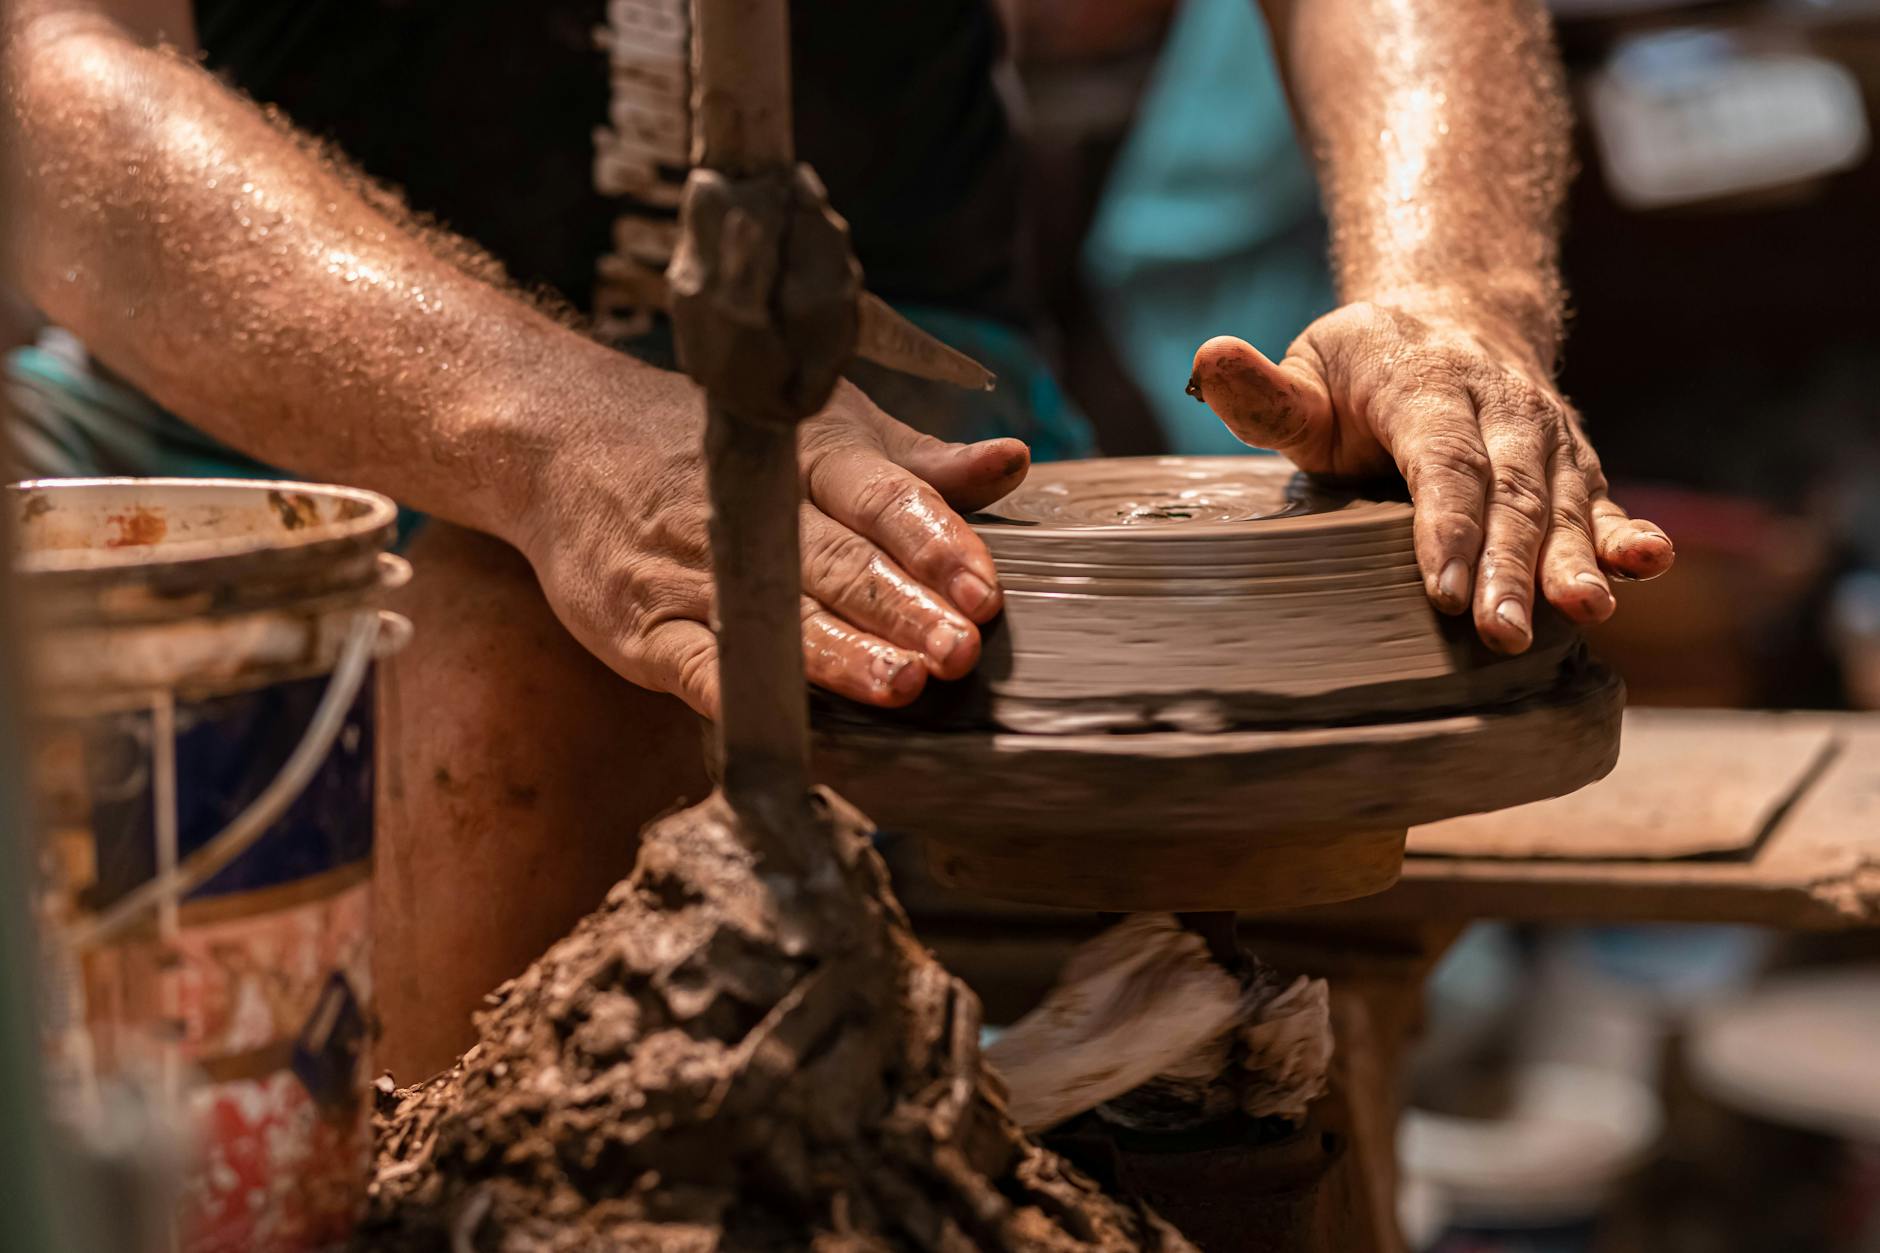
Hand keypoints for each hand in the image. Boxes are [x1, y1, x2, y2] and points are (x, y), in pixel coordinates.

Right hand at [516, 377, 1026, 717]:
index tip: (984, 589)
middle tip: (960, 649)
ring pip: (776, 619)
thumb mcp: (824, 431)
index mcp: (807, 457)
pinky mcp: (643, 628)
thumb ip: (919, 466)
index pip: (881, 498)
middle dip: (902, 608)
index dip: (935, 543)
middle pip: (836, 562)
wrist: (565, 439)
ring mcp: (692, 574)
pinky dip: (738, 693)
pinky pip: (695, 668)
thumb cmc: (715, 443)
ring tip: (900, 685)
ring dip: (840, 655)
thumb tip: (1013, 464)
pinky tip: (784, 721)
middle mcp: (752, 512)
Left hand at [1188, 293, 1672, 652]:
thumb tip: (1207, 359)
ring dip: (1574, 561)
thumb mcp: (1306, 372)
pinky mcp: (1574, 467)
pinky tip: (1648, 565)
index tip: (1440, 589)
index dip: (1446, 525)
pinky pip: (1602, 502)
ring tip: (1585, 612)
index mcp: (1427, 384)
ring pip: (1563, 503)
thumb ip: (1263, 393)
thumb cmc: (1362, 369)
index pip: (1440, 460)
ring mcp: (1546, 436)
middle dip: (1509, 567)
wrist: (1455, 317)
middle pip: (1510, 492)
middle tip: (1500, 634)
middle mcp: (1501, 406)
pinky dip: (1629, 536)